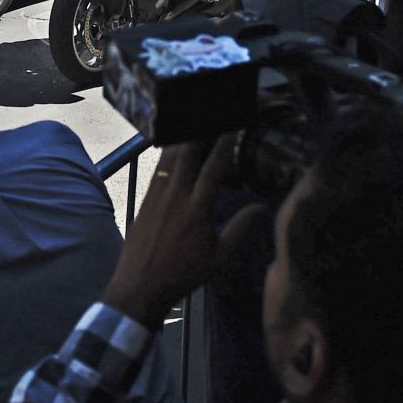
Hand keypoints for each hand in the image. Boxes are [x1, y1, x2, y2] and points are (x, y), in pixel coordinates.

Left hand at [101, 138, 264, 328]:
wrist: (140, 284)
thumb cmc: (184, 273)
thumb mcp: (220, 257)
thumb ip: (241, 229)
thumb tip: (262, 207)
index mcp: (196, 209)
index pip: (213, 168)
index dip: (224, 145)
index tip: (234, 127)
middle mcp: (175, 195)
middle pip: (187, 153)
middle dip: (200, 132)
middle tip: (212, 117)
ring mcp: (156, 194)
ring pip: (169, 156)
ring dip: (183, 139)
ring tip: (195, 125)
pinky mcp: (145, 198)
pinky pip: (158, 167)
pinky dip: (169, 152)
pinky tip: (176, 148)